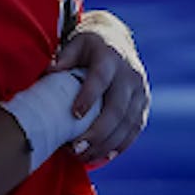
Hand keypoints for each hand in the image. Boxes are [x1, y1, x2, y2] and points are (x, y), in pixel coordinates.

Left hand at [51, 10, 149, 165]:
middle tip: (76, 148)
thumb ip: (64, 56)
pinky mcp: (144, 104)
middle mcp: (129, 75)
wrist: (116, 39)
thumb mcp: (75, 42)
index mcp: (110, 57)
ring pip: (128, 123)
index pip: (100, 79)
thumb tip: (50, 71)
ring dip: (107, 144)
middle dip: (97, 132)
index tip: (74, 115)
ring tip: (84, 156)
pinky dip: (121, 144)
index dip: (88, 97)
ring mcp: (140, 91)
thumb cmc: (88, 45)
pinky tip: (104, 155)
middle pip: (117, 108)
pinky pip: (135, 128)